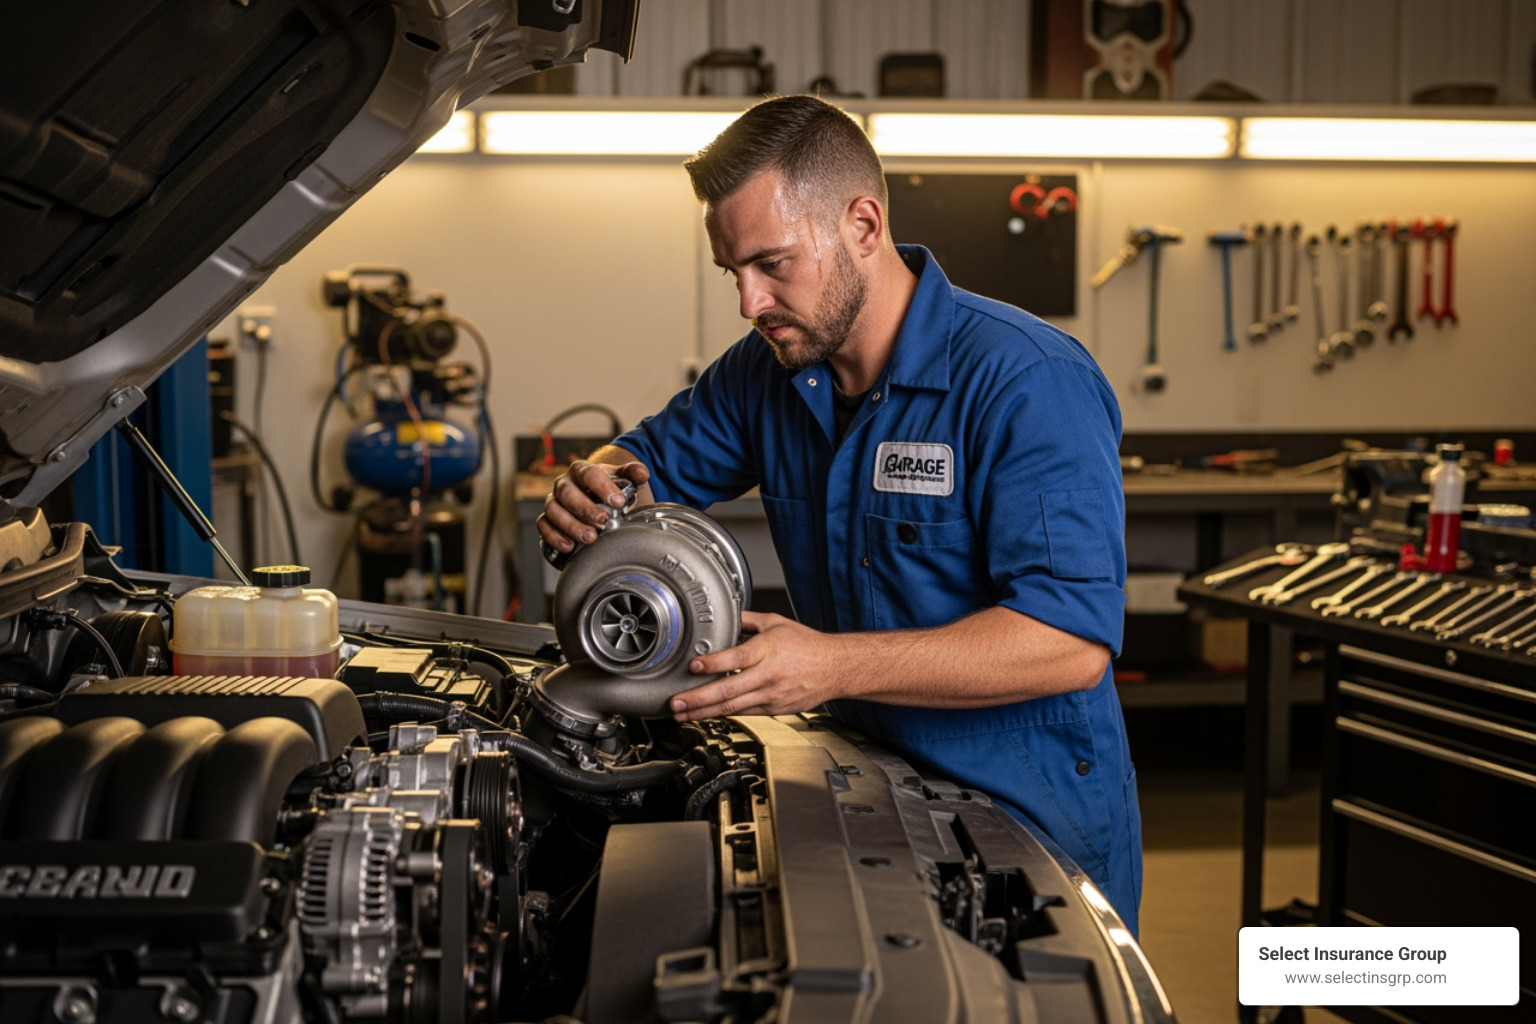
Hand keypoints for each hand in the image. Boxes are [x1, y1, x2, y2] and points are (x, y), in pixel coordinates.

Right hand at [536, 458, 648, 553]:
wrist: (595, 497)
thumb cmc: (608, 488)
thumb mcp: (623, 479)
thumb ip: (633, 473)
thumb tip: (643, 473)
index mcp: (582, 470)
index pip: (589, 473)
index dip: (602, 487)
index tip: (618, 501)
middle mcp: (564, 484)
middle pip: (567, 493)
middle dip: (585, 509)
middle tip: (604, 522)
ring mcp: (554, 502)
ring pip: (553, 511)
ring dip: (571, 525)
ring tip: (590, 538)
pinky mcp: (548, 520)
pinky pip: (543, 526)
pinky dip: (554, 536)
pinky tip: (569, 546)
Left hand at [669, 611, 845, 720]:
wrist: (836, 668)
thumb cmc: (808, 645)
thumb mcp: (776, 623)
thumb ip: (747, 620)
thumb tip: (725, 615)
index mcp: (768, 649)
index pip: (736, 658)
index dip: (712, 664)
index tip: (693, 667)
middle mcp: (769, 674)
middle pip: (728, 689)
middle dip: (698, 698)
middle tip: (676, 702)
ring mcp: (771, 695)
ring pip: (732, 707)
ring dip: (704, 712)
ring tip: (682, 714)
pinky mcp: (774, 709)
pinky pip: (744, 713)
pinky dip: (723, 714)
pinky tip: (706, 715)